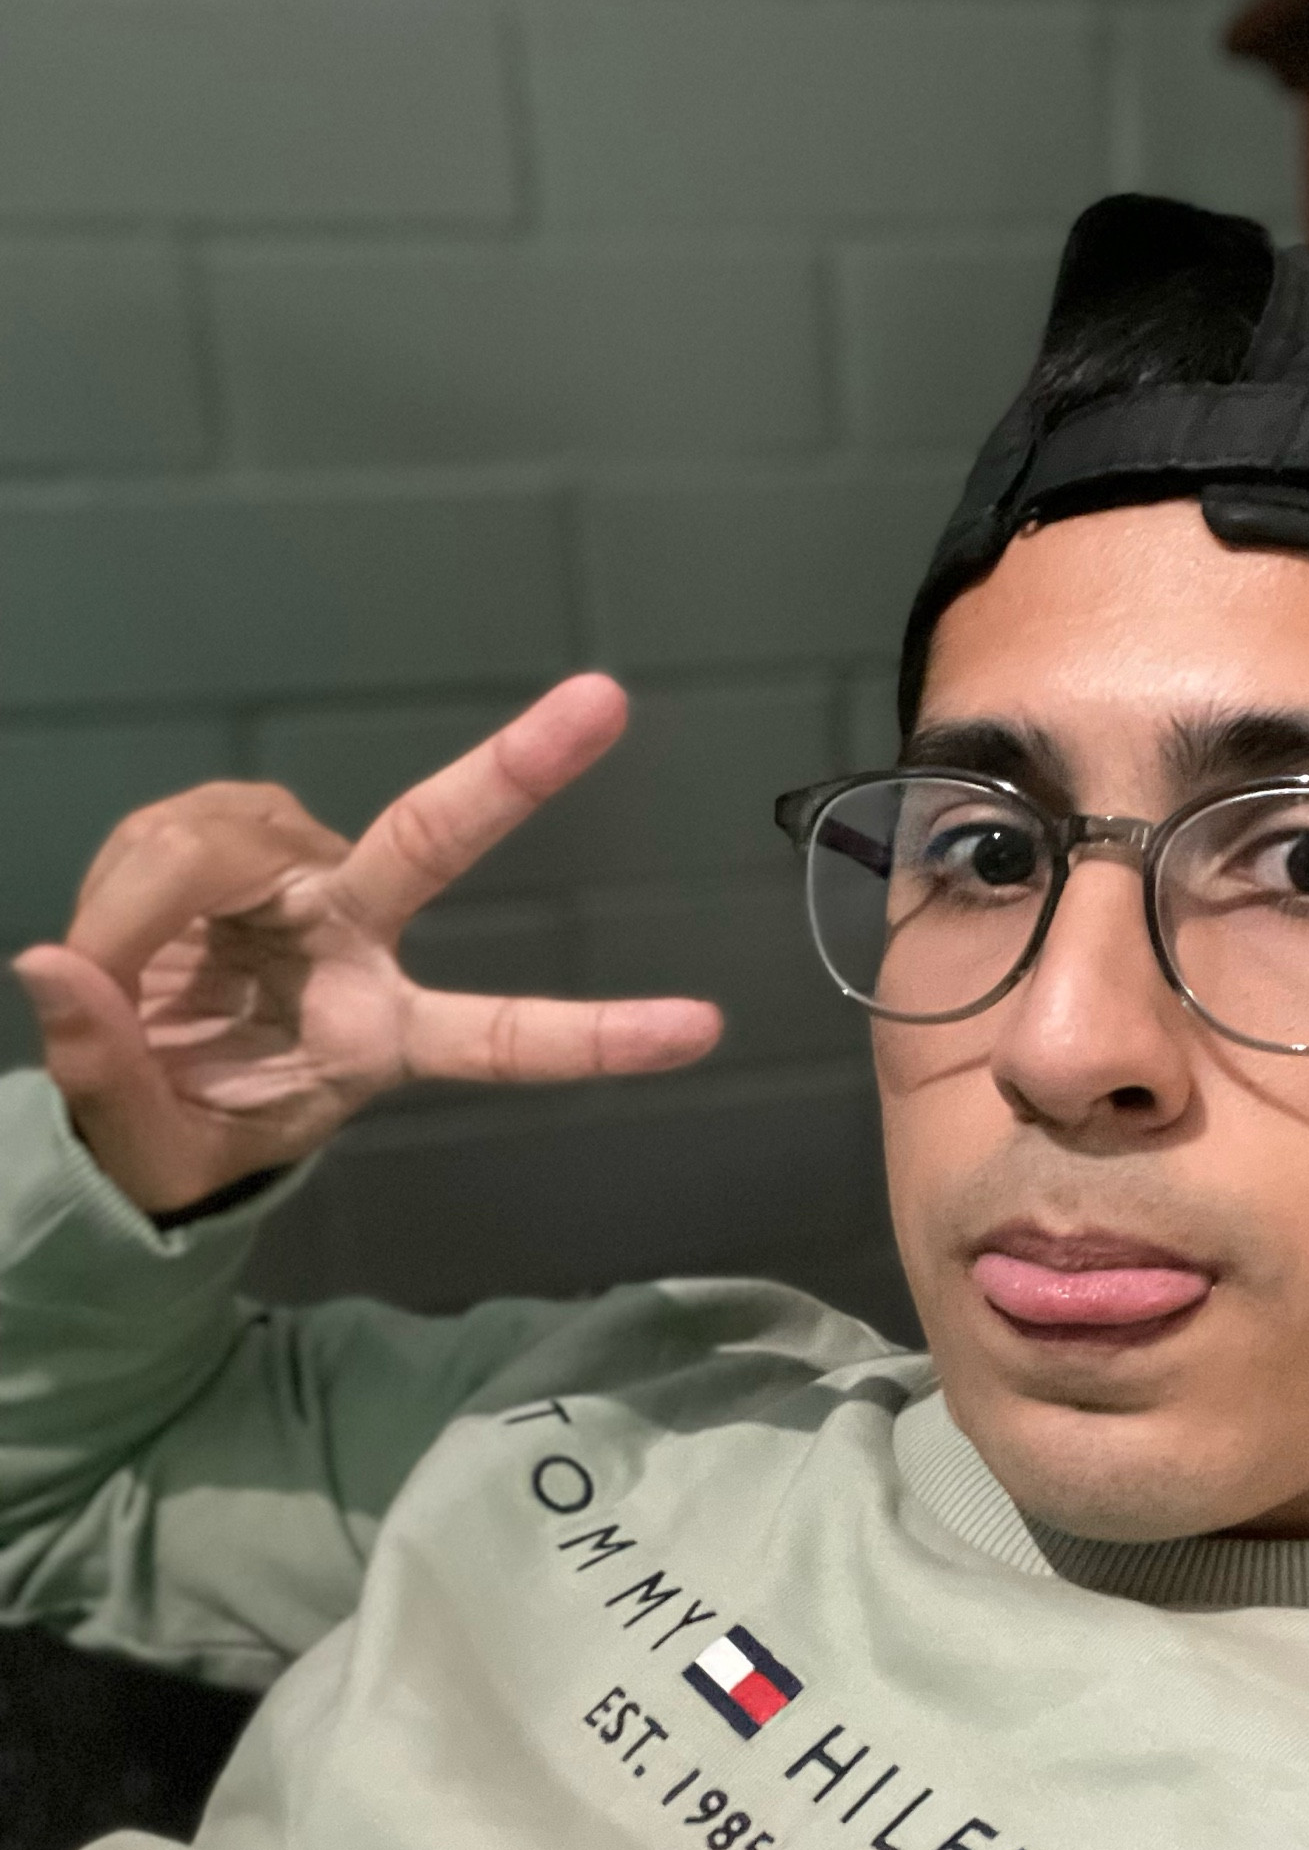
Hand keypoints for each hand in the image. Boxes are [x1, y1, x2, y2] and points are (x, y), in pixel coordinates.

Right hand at [11, 675, 722, 1213]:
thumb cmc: (188, 1133)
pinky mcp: (232, 837)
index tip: (702, 1028)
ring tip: (113, 966)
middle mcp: (357, 938)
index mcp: (379, 1037)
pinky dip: (124, 877)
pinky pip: (175, 827)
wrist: (136, 1095)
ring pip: (234, 831)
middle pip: (429, 840)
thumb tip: (55, 969)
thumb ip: (107, 1075)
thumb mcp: (152, 1148)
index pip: (499, 1037)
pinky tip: (115, 928)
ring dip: (149, 892)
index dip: (593, 1034)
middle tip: (606, 701)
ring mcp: (299, 876)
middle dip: (515, 771)